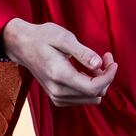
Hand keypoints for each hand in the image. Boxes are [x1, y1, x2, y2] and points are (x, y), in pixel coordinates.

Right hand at [0, 18, 116, 106]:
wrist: (22, 45)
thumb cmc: (42, 37)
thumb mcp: (63, 38)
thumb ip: (82, 52)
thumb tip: (99, 64)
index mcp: (60, 76)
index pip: (93, 88)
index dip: (108, 76)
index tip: (113, 61)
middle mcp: (57, 91)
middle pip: (94, 95)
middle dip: (106, 77)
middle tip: (105, 57)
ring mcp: (56, 96)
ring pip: (90, 98)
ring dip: (99, 82)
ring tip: (97, 62)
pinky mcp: (57, 97)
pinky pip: (81, 98)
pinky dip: (90, 86)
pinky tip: (88, 70)